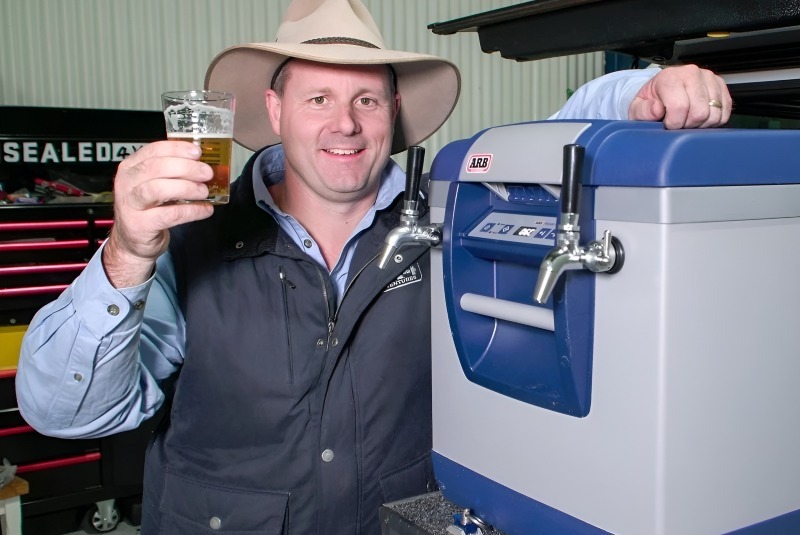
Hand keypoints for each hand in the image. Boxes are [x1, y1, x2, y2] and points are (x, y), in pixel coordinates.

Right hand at [103, 141, 214, 286]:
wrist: (132, 241)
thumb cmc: (148, 209)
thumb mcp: (155, 184)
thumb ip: (172, 173)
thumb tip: (202, 164)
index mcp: (131, 167)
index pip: (153, 150)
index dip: (177, 149)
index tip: (197, 152)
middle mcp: (127, 183)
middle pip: (156, 167)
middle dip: (186, 167)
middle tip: (207, 173)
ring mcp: (130, 204)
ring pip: (158, 189)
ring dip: (186, 188)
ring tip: (204, 191)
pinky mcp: (140, 225)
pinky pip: (169, 214)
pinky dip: (191, 211)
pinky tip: (205, 209)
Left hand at [629, 65, 731, 128]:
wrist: (661, 90)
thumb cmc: (650, 101)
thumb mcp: (637, 108)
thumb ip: (643, 111)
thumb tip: (658, 110)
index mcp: (670, 77)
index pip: (680, 107)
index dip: (674, 123)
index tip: (668, 124)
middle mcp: (692, 73)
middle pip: (700, 112)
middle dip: (688, 125)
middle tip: (679, 124)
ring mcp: (709, 78)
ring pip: (714, 114)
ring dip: (701, 124)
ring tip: (689, 120)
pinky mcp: (721, 85)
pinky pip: (725, 111)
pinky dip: (714, 121)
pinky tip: (702, 119)